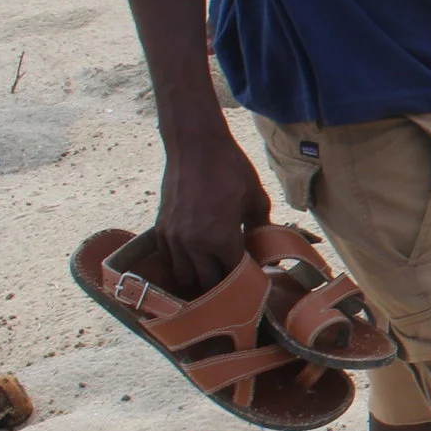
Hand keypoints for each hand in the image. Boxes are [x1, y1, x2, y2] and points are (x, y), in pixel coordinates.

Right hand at [156, 122, 270, 293]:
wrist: (196, 146)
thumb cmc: (231, 170)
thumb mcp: (256, 199)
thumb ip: (262, 228)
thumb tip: (270, 250)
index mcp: (222, 239)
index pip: (234, 277)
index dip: (244, 280)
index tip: (252, 277)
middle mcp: (194, 244)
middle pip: (206, 283)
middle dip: (221, 284)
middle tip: (233, 278)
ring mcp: (174, 238)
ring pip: (183, 276)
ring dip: (198, 276)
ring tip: (212, 269)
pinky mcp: (161, 228)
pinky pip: (167, 259)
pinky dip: (179, 262)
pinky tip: (193, 256)